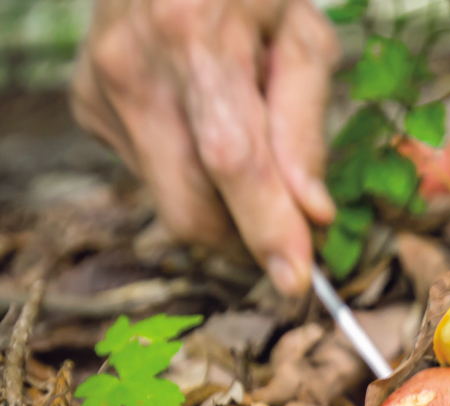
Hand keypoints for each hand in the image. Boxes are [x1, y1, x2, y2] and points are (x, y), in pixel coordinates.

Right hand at [71, 0, 339, 295]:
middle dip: (248, 238)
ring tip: (249, 142)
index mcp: (193, 33)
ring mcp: (99, 87)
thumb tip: (313, 215)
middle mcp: (132, 64)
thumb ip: (306, 127)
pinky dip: (191, 170)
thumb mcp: (304, 36)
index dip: (266, 227)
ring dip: (223, 204)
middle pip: (190, 203)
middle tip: (295, 233)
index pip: (232, 159)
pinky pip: (152, 174)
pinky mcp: (88, 105)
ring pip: (171, 200)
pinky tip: (202, 120)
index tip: (296, 282)